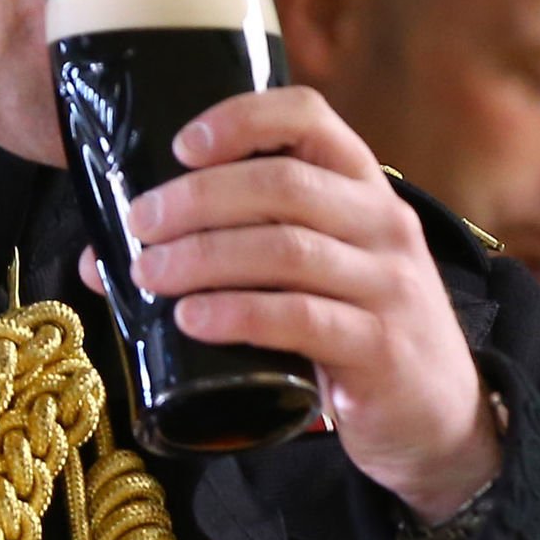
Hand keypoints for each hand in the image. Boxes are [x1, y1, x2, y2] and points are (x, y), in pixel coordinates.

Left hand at [96, 90, 499, 519]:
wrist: (438, 420)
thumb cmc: (357, 334)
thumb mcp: (316, 278)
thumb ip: (231, 257)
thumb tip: (101, 260)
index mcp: (364, 188)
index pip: (310, 118)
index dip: (242, 119)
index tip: (181, 146)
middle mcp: (385, 224)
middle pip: (284, 184)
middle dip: (199, 198)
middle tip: (140, 224)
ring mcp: (389, 285)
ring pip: (287, 249)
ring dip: (205, 256)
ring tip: (147, 275)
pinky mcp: (381, 347)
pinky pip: (301, 318)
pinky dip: (238, 314)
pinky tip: (192, 318)